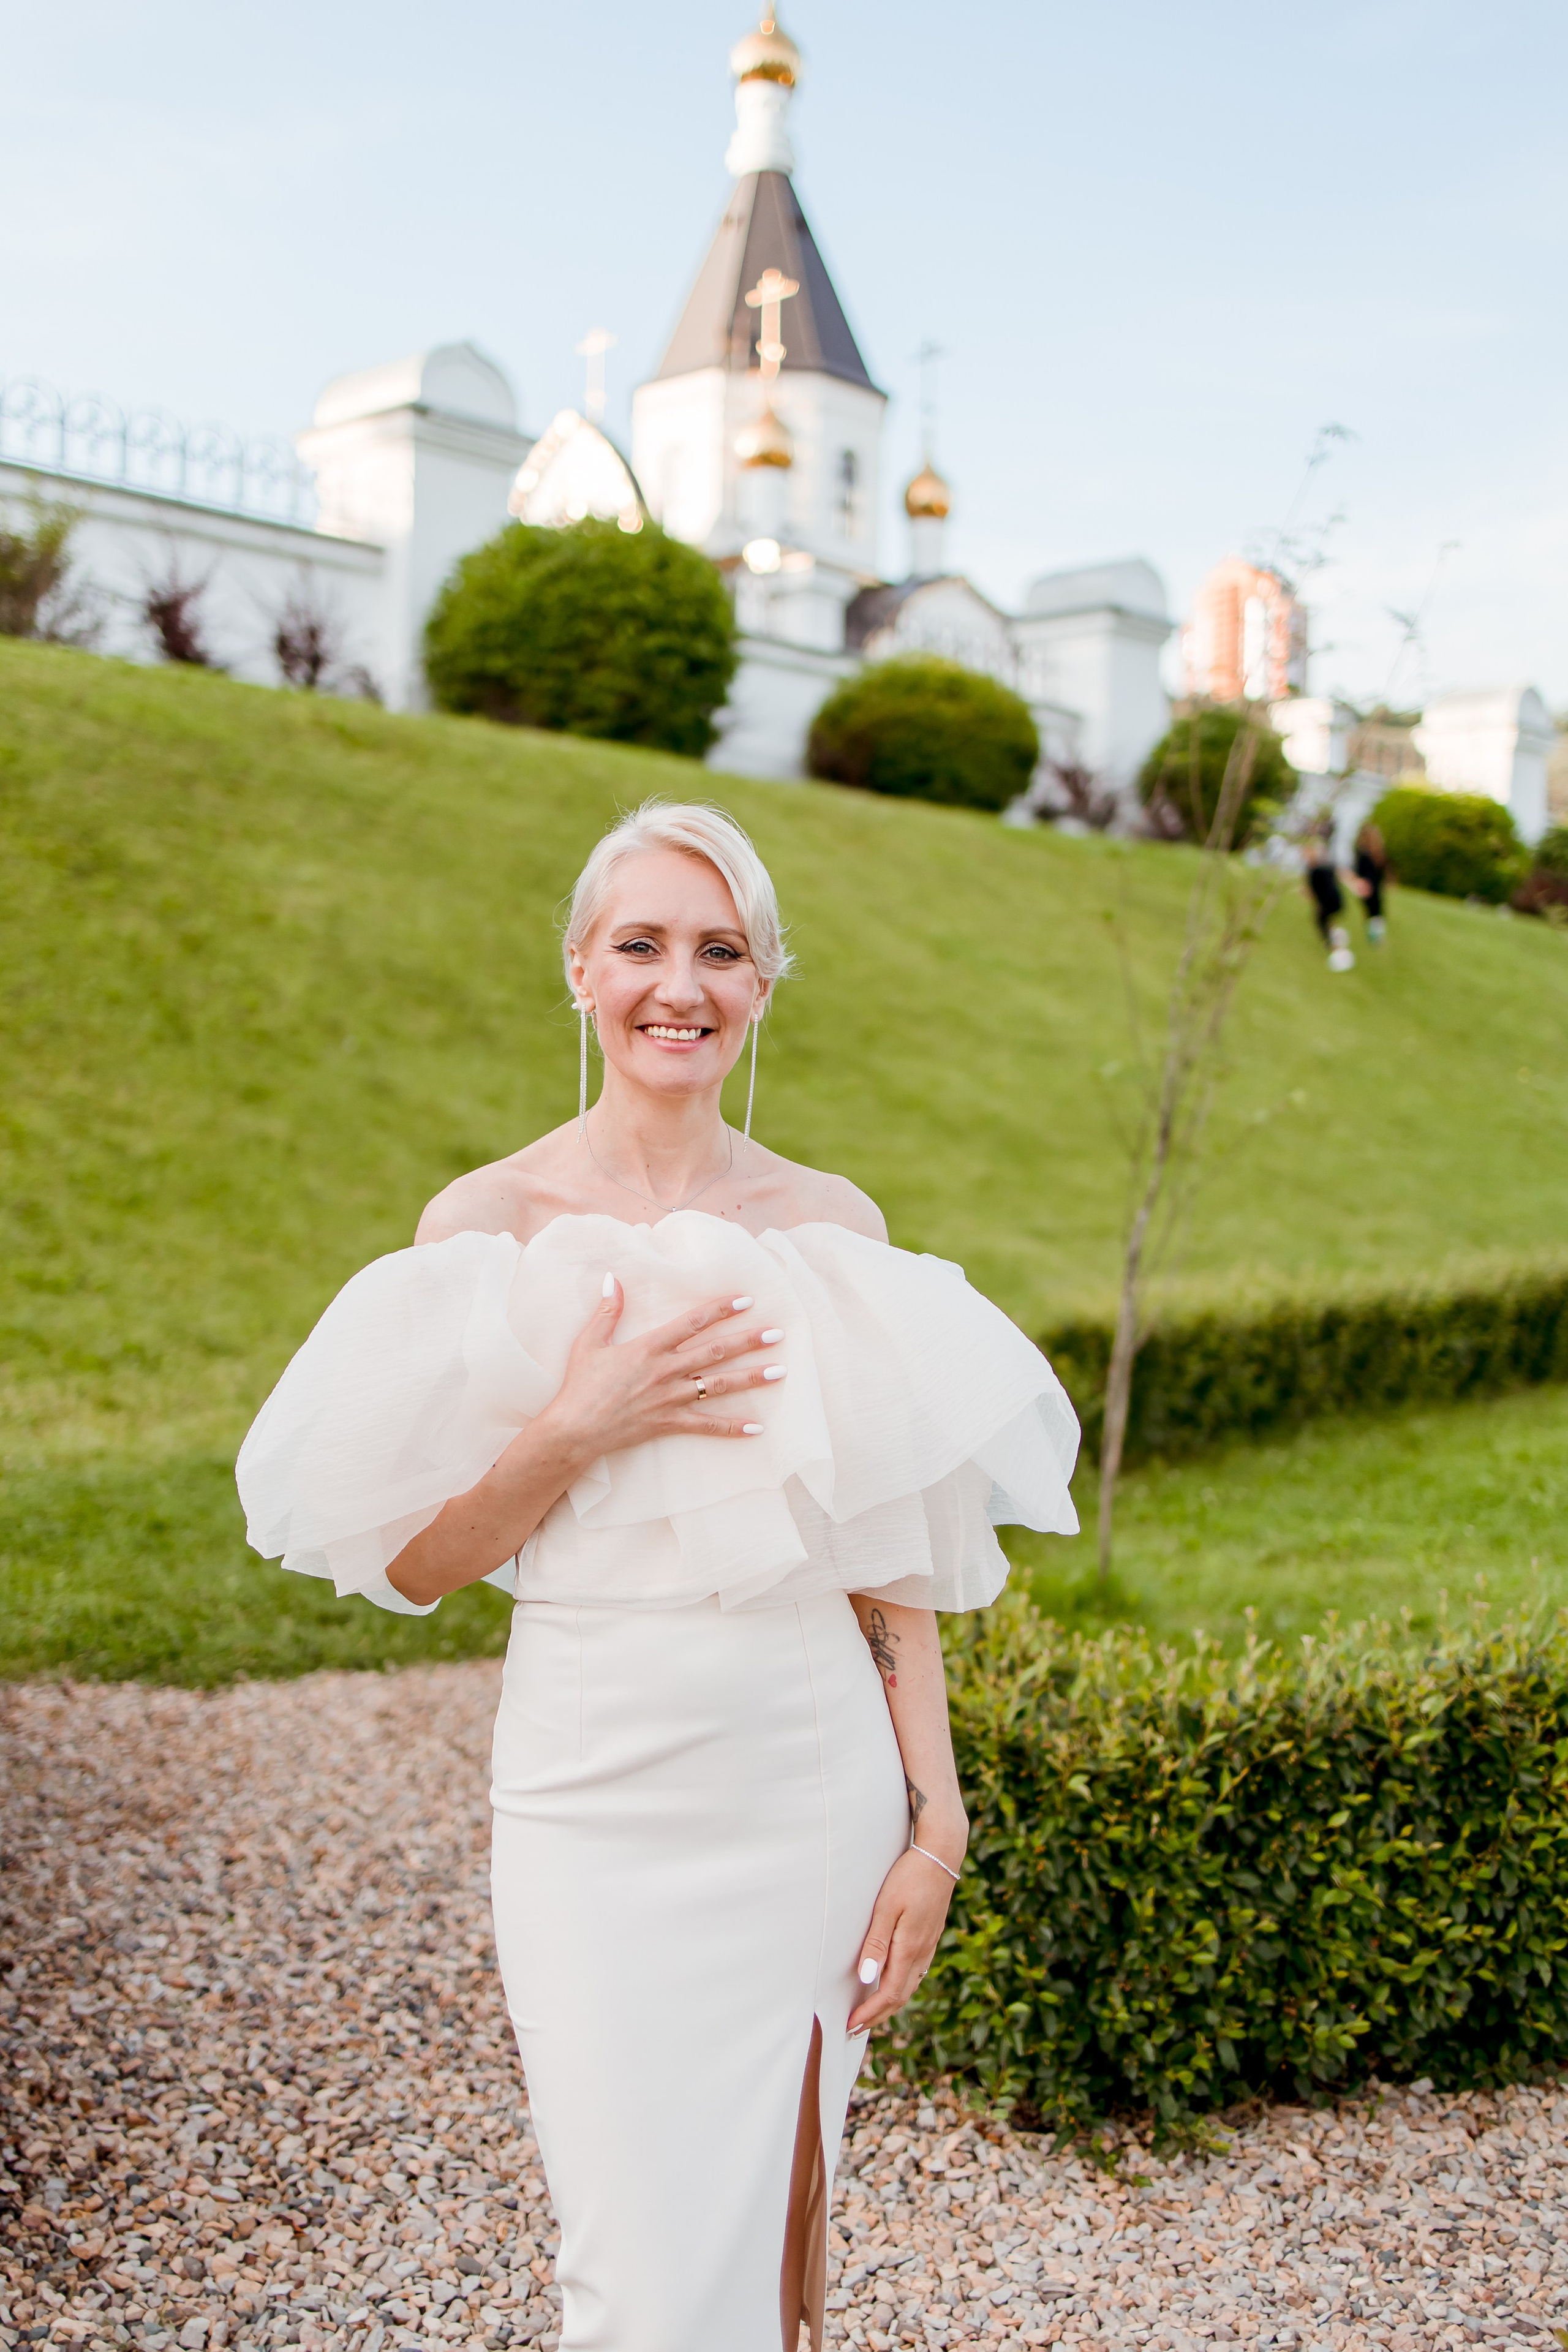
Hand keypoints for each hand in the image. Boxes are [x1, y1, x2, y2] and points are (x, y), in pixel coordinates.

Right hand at [539, 1279, 783, 1466]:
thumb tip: (613, 1279)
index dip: (719, 1310)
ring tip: (780, 1372)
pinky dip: (731, 1427)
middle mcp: (665, 1371)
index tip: (745, 1300)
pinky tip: (757, 1427)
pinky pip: (706, 1425)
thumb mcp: (589, 1343)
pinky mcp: (668, 1423)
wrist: (573, 1429)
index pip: (692, 1324)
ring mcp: (669, 1398)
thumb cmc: (579, 1385)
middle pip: (715, 1352)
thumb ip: (607, 1311)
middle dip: (748, 1341)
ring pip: (718, 1386)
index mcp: (649, 1348)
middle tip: (778, 1333)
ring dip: (750, 1378)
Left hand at [847, 1843, 959, 2034]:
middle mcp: (922, 1953)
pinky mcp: (931, 1937)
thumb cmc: (909, 1878)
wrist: (941, 1857)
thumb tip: (867, 1979)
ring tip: (872, 2013)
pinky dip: (901, 1987)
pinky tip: (893, 1983)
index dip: (870, 2013)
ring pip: (910, 1986)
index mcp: (910, 1949)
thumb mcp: (887, 1908)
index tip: (850, 2024)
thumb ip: (877, 1944)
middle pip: (900, 1996)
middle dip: (878, 2015)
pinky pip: (916, 1972)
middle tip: (855, 2028)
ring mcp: (929, 1945)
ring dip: (890, 2004)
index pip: (888, 1994)